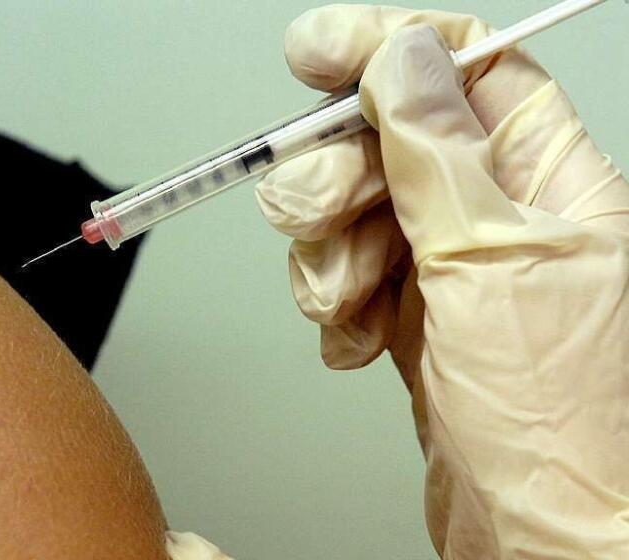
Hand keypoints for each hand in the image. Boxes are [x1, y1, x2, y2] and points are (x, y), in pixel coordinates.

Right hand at [257, 6, 628, 556]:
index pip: (461, 65)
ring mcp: (444, 264)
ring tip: (355, 304)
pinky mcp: (408, 314)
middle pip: (380, 138)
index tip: (314, 52)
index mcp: (545, 174)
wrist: (545, 538)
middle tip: (330, 215)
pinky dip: (334, 307)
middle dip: (333, 176)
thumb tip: (401, 59)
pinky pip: (340, 276)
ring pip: (345, 211)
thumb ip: (438, 152)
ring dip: (327, 257)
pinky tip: (361, 340)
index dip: (383, 46)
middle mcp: (492, 211)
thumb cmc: (564, 423)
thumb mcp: (493, 261)